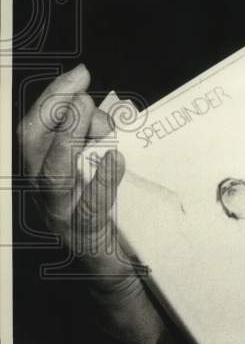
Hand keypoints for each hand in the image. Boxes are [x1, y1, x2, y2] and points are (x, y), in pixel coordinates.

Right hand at [17, 64, 135, 290]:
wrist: (110, 270)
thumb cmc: (102, 213)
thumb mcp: (94, 168)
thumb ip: (92, 139)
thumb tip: (96, 108)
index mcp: (42, 171)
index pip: (34, 127)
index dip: (52, 96)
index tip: (79, 73)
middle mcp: (42, 192)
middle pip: (33, 145)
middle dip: (56, 110)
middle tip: (84, 91)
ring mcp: (60, 216)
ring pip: (52, 176)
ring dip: (68, 140)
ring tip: (88, 114)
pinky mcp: (84, 237)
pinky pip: (88, 209)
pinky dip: (100, 181)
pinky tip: (114, 159)